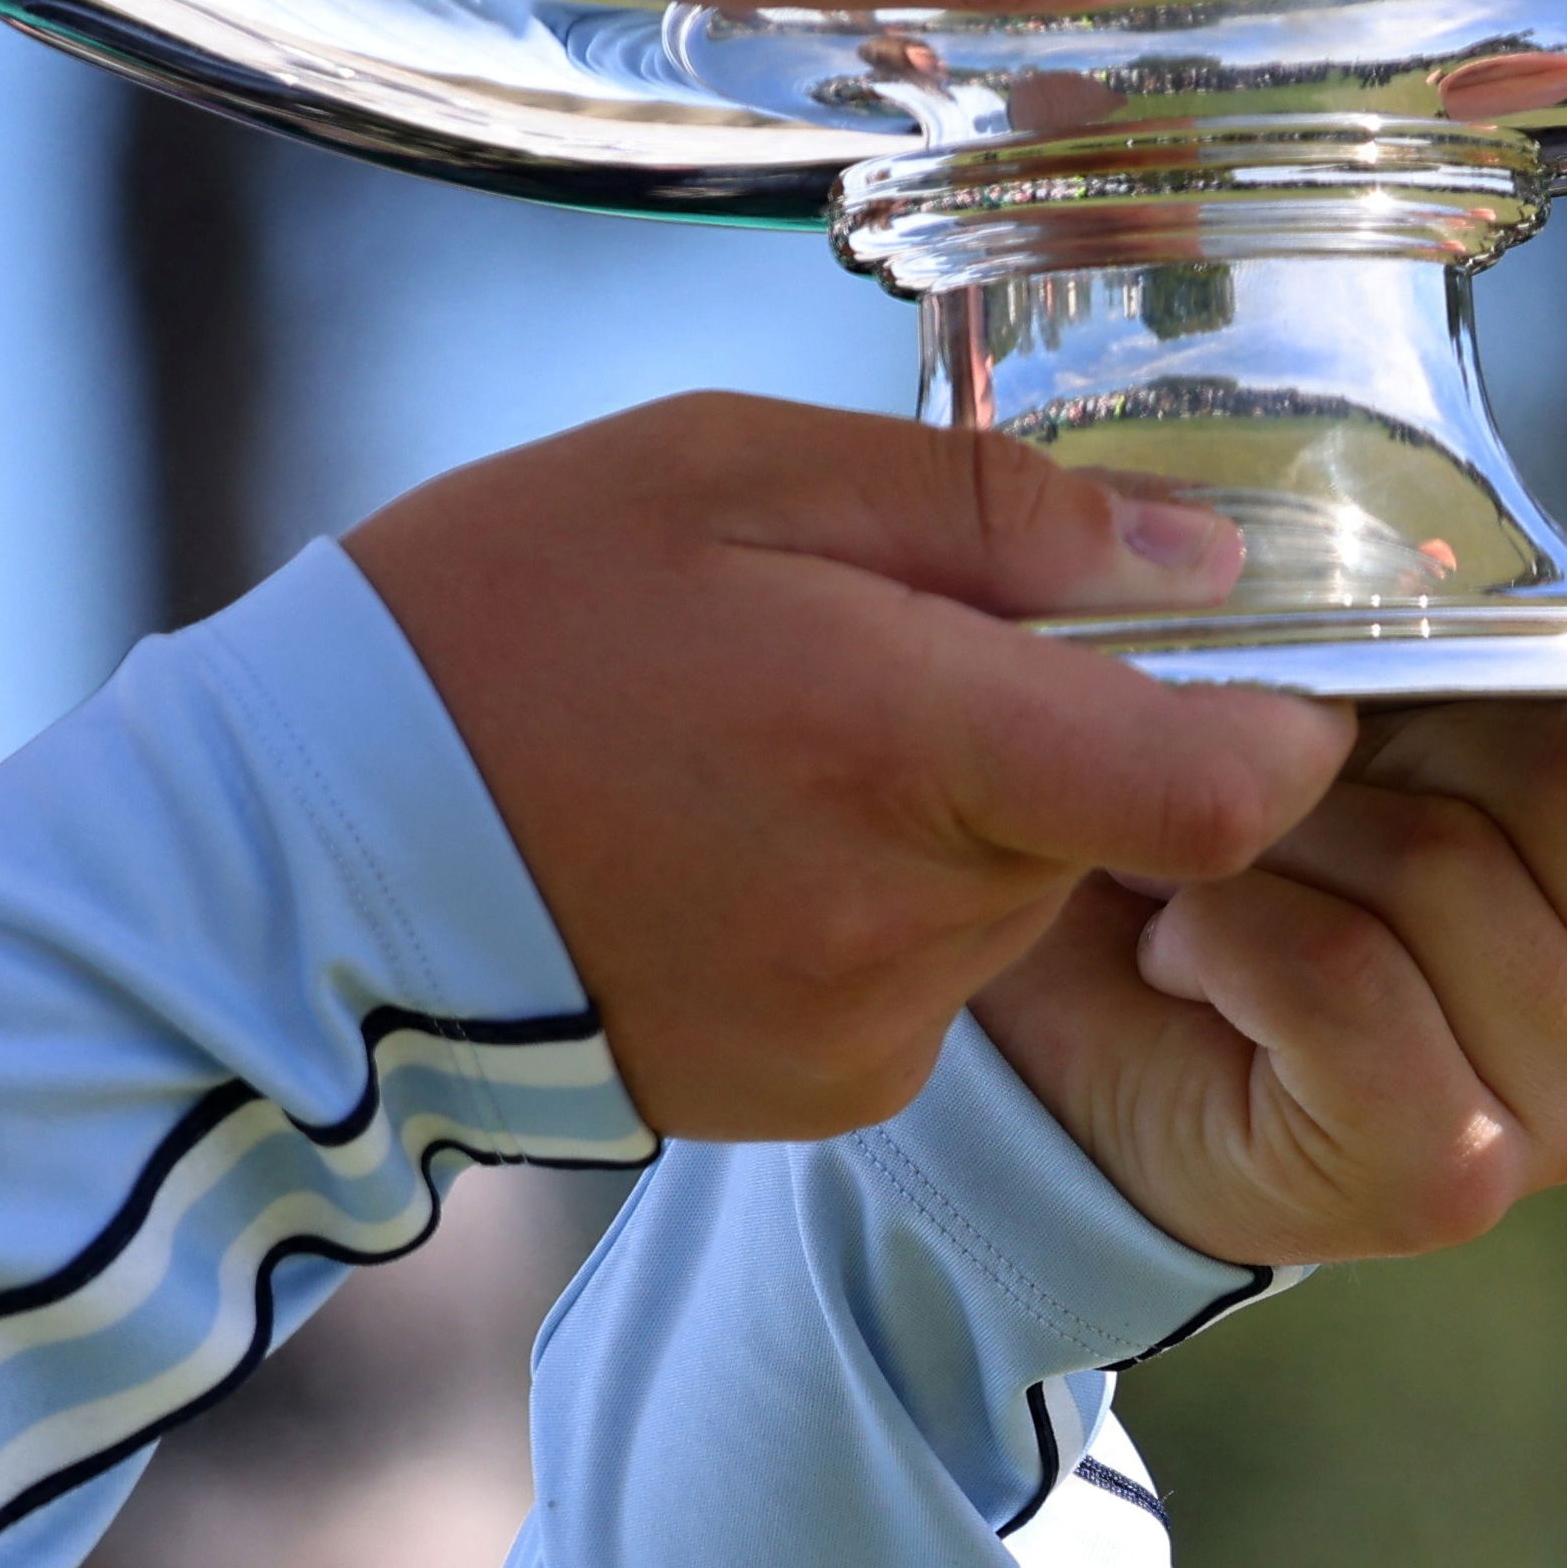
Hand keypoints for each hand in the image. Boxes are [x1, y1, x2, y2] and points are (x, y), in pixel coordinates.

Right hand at [341, 396, 1358, 1143]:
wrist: (295, 861)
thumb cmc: (496, 621)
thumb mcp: (725, 470)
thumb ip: (988, 511)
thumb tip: (1195, 563)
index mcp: (910, 742)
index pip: (1233, 781)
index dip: (1271, 710)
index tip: (1208, 645)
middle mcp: (914, 919)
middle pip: (1116, 827)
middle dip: (1048, 732)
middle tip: (872, 656)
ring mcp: (866, 1029)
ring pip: (1013, 900)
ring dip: (949, 820)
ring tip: (767, 753)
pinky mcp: (814, 1097)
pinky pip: (921, 983)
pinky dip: (868, 909)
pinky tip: (731, 853)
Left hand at [970, 587, 1566, 1263]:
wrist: (1062, 1038)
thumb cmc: (1209, 854)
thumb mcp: (1331, 716)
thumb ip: (1451, 656)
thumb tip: (1496, 592)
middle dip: (1406, 731)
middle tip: (1268, 758)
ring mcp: (1564, 1099)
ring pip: (1447, 873)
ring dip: (1273, 834)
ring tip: (1206, 874)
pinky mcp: (1448, 1171)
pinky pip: (1344, 978)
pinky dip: (1229, 931)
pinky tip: (1186, 952)